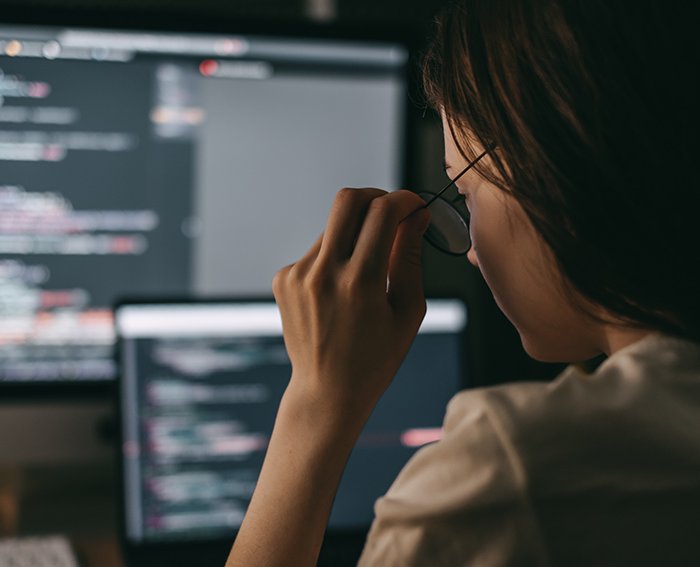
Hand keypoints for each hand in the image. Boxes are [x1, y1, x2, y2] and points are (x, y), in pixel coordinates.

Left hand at [272, 188, 431, 422]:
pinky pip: (315, 250)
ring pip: (333, 228)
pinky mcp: (283, 279)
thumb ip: (410, 257)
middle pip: (347, 200)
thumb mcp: (407, 311)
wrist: (327, 392)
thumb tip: (416, 216)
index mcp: (359, 282)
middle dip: (375, 197)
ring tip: (366, 272)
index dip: (404, 200)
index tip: (415, 206)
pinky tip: (340, 291)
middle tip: (391, 213)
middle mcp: (323, 273)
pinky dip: (334, 257)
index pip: (382, 212)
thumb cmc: (375, 358)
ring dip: (355, 235)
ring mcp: (297, 275)